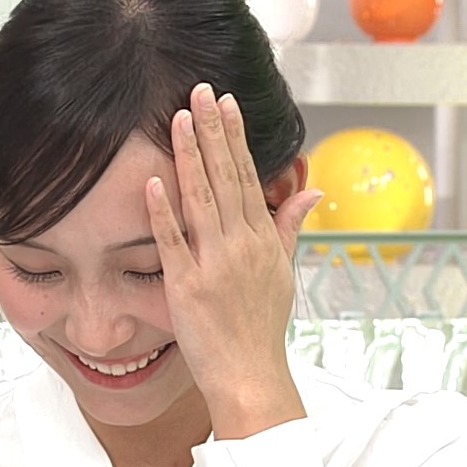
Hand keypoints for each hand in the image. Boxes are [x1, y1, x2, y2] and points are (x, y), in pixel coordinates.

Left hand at [145, 83, 322, 440]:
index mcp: (262, 240)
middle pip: (225, 178)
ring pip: (201, 200)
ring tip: (179, 119)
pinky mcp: (187, 287)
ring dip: (190, 157)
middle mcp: (241, 246)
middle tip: (200, 91)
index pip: (247, 176)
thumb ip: (290, 227)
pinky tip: (153, 182)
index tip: (225, 102)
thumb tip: (312, 191)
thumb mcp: (283, 273)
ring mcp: (214, 264)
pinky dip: (163, 212)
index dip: (235, 137)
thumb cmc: (262, 328)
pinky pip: (173, 243)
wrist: (250, 376)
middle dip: (213, 131)